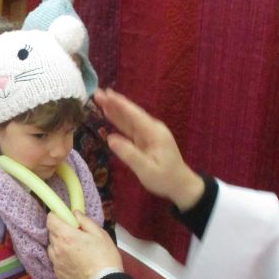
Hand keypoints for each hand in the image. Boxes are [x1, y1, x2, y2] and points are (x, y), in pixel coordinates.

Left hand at [47, 211, 122, 278]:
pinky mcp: (58, 273)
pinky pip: (56, 260)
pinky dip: (62, 258)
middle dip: (61, 231)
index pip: (50, 220)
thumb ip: (85, 221)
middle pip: (52, 233)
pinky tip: (75, 261)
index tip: (64, 218)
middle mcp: (57, 248)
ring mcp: (56, 262)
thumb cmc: (105, 257)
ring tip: (75, 250)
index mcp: (66, 236)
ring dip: (60, 245)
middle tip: (75, 234)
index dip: (56, 216)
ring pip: (52, 247)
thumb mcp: (100, 234)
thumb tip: (75, 213)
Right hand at [94, 88, 204, 210]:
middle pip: (131, 114)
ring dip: (115, 109)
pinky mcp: (145, 139)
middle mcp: (152, 129)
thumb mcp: (147, 170)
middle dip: (114, 103)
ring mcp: (148, 133)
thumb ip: (129, 154)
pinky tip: (109, 114)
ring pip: (129, 119)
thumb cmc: (165, 179)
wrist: (180, 185)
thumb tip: (110, 139)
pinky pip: (129, 127)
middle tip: (97, 93)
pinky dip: (118, 120)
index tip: (107, 94)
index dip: (120, 105)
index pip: (134, 116)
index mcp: (154, 133)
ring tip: (100, 99)